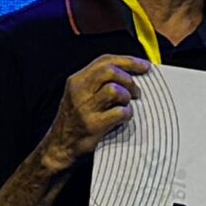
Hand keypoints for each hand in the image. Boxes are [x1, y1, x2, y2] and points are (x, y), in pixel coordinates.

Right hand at [41, 54, 150, 169]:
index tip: (145, 66)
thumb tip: (132, 73)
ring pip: (114, 90)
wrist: (61, 144)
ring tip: (126, 105)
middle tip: (136, 92)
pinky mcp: (93, 125)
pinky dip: (127, 113)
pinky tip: (124, 117)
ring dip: (127, 97)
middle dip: (129, 79)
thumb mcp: (81, 94)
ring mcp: (85, 108)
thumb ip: (99, 82)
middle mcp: (79, 91)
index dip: (128, 61)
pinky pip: (119, 112)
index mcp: (77, 80)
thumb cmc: (77, 118)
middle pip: (110, 71)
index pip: (104, 61)